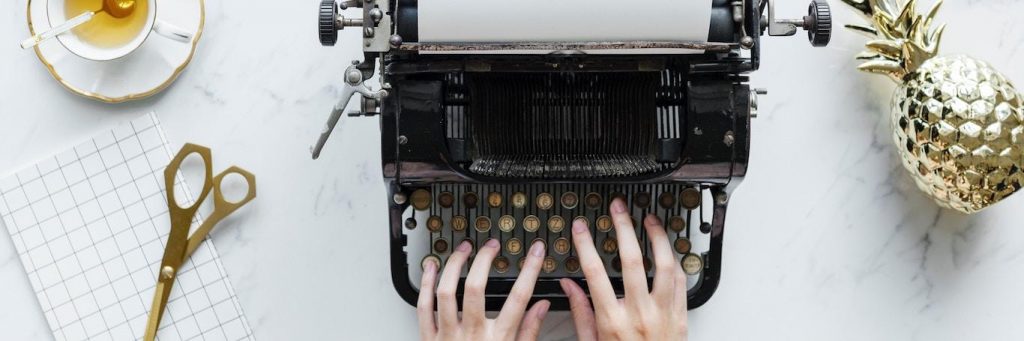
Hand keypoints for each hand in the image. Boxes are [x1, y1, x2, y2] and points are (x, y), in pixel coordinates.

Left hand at [418, 238, 550, 340]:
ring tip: (464, 250)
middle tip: (491, 246)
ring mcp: (448, 337)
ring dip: (454, 265)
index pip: (519, 298)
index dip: (529, 270)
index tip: (535, 251)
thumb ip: (529, 332)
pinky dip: (425, 284)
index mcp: (498, 340)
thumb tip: (542, 306)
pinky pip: (423, 307)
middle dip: (484, 260)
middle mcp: (472, 336)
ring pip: (446, 292)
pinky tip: (431, 267)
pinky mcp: (428, 340)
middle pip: (476, 288)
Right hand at [560, 198, 687, 339]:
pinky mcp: (681, 318)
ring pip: (665, 265)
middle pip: (632, 260)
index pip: (596, 273)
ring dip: (657, 237)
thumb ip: (582, 314)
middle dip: (623, 228)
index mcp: (613, 322)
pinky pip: (681, 282)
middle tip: (618, 208)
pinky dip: (674, 262)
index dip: (586, 245)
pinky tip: (667, 250)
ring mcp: (664, 314)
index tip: (581, 228)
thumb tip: (569, 286)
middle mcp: (640, 315)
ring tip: (650, 220)